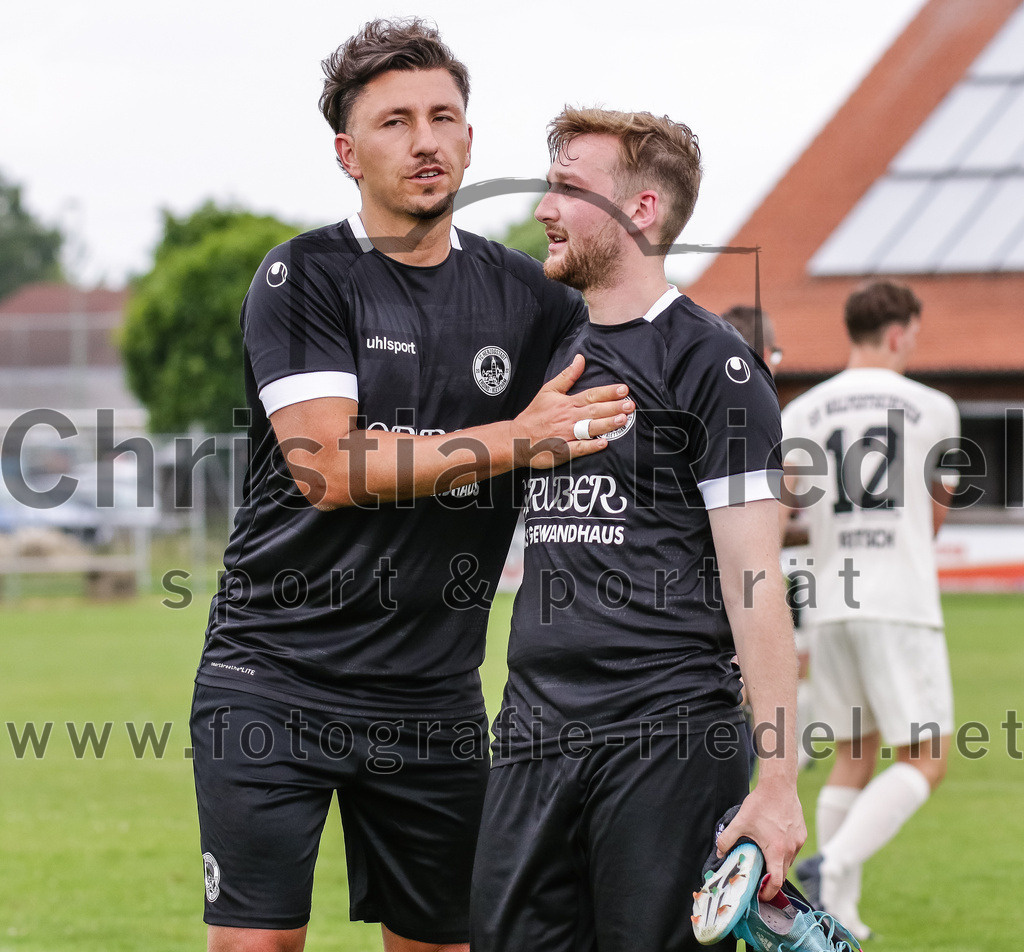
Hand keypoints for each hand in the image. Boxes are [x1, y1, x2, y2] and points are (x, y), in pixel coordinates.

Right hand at [510, 355, 632, 467]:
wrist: (517, 438)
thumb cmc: (535, 414)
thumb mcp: (548, 391)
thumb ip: (567, 376)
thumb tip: (580, 358)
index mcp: (567, 403)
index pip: (591, 395)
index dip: (608, 392)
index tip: (623, 389)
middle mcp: (568, 418)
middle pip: (594, 411)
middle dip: (613, 407)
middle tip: (630, 405)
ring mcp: (565, 435)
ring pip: (589, 428)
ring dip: (606, 424)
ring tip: (622, 420)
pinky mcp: (562, 451)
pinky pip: (578, 448)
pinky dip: (590, 446)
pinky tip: (604, 444)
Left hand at [714, 782, 805, 899]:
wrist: (779, 785)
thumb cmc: (761, 803)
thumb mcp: (740, 822)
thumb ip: (727, 839)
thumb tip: (719, 853)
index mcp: (776, 850)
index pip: (776, 881)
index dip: (769, 892)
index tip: (761, 894)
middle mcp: (790, 849)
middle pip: (782, 873)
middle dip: (771, 879)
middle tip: (759, 878)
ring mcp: (798, 841)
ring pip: (788, 861)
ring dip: (778, 863)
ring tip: (764, 857)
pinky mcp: (801, 834)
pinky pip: (793, 849)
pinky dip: (784, 851)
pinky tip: (773, 841)